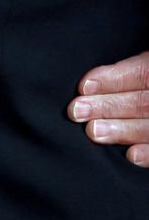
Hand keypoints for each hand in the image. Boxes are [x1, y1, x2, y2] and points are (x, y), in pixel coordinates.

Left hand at [70, 51, 148, 165]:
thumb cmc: (145, 77)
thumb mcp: (145, 63)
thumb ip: (127, 69)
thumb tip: (90, 80)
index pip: (141, 73)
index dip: (113, 79)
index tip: (83, 86)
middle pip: (142, 102)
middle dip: (108, 106)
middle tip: (77, 111)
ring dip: (122, 131)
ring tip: (93, 132)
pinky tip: (131, 156)